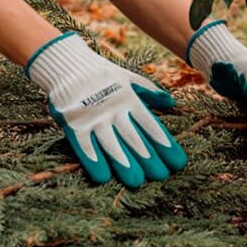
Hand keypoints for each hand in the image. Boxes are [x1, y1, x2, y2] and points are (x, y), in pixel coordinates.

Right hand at [25, 32, 186, 187]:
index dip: (164, 143)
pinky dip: (93, 160)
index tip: (178, 162)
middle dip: (148, 157)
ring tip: (136, 182)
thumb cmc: (102, 75)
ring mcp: (93, 118)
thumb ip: (149, 92)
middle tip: (161, 176)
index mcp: (129, 100)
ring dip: (123, 163)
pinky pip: (84, 145)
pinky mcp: (74, 124)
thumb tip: (172, 102)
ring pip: (111, 144)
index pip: (150, 125)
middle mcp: (114, 111)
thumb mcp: (129, 78)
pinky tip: (102, 176)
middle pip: (133, 138)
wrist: (68, 65)